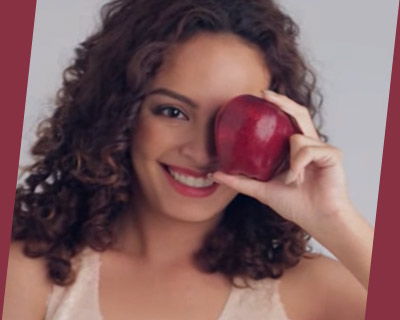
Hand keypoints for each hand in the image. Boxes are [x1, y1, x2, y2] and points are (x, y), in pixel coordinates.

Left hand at [211, 90, 355, 233]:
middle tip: (264, 94)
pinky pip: (307, 149)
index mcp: (294, 149)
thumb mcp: (262, 190)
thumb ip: (240, 181)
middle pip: (298, 113)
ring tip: (291, 179)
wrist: (318, 219)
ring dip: (289, 159)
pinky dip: (298, 164)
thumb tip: (214, 174)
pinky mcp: (332, 154)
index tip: (259, 96)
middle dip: (282, 101)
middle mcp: (309, 144)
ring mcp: (322, 148)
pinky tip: (298, 179)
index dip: (277, 105)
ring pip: (297, 136)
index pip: (287, 120)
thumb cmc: (295, 205)